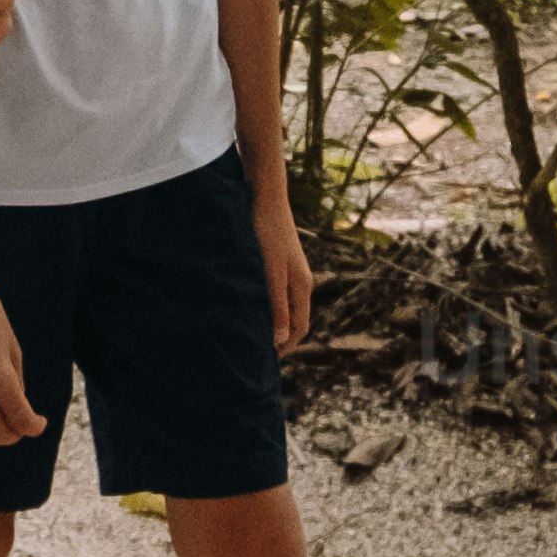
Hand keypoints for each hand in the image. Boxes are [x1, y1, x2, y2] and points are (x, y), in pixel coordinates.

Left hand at [253, 181, 314, 353]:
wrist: (266, 196)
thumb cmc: (266, 232)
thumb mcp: (271, 272)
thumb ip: (277, 305)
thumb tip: (281, 339)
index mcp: (302, 286)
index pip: (300, 328)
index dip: (286, 346)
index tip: (267, 360)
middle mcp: (302, 281)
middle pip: (296, 319)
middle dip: (282, 338)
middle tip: (259, 353)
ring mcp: (292, 271)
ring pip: (288, 306)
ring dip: (276, 323)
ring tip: (255, 334)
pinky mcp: (281, 262)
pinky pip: (280, 293)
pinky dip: (272, 307)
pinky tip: (253, 306)